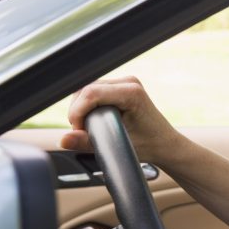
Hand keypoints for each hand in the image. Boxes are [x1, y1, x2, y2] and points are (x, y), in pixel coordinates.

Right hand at [60, 76, 180, 165]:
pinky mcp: (119, 86)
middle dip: (78, 111)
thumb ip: (87, 142)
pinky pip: (93, 91)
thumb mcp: (115, 146)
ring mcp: (124, 82)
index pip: (90, 93)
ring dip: (81, 109)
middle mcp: (128, 82)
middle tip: (84, 132)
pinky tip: (94, 120)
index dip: (77, 112)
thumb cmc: (148, 145)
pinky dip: (87, 106)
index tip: (79, 130)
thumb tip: (63, 140)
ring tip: (89, 128)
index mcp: (132, 92)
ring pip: (86, 90)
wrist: (165, 144)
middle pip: (85, 90)